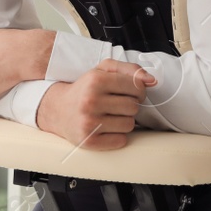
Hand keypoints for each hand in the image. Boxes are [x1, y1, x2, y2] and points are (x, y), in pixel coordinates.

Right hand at [34, 59, 156, 150]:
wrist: (57, 110)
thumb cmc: (85, 89)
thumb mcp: (103, 70)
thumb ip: (130, 69)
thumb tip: (153, 80)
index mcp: (96, 80)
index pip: (137, 86)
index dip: (138, 90)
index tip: (129, 91)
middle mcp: (91, 101)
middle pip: (134, 107)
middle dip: (129, 106)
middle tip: (115, 104)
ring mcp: (89, 122)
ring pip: (129, 125)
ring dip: (123, 121)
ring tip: (109, 116)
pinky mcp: (89, 141)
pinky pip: (121, 140)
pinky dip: (117, 136)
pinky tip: (105, 128)